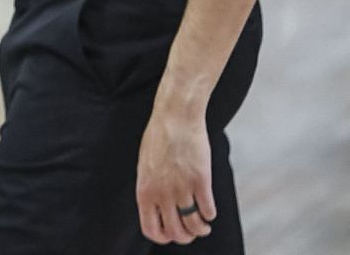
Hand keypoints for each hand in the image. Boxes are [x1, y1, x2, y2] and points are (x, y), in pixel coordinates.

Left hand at [136, 104, 215, 244]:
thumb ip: (151, 189)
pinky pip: (208, 211)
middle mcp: (162, 193)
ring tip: (204, 225)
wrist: (174, 118)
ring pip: (195, 226)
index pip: (151, 230)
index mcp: (144, 191)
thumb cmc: (159, 140)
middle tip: (192, 230)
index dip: (164, 237)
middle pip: (176, 233)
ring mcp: (181, 188)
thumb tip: (157, 210)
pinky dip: (210, 215)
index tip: (172, 232)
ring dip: (202, 229)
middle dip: (186, 236)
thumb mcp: (145, 167)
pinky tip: (209, 209)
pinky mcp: (200, 181)